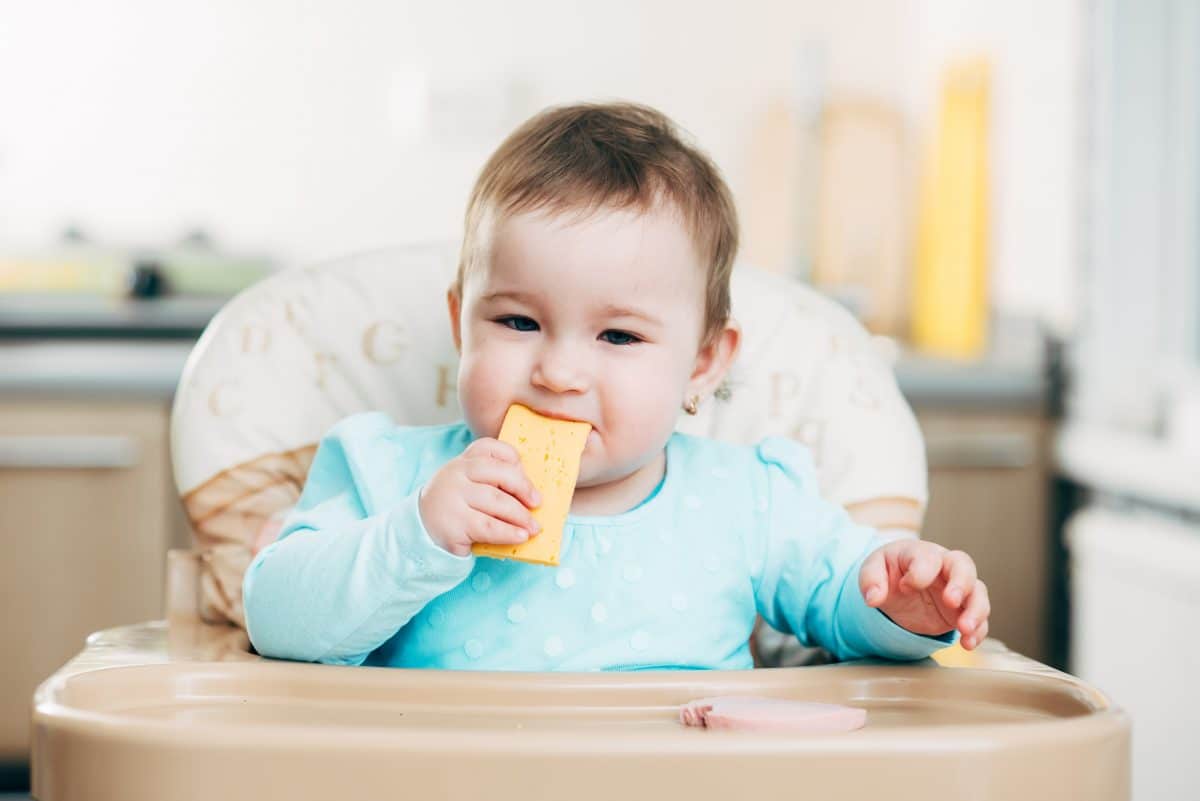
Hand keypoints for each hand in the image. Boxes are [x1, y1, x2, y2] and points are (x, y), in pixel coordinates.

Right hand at [418, 438, 540, 556]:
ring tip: (534, 527)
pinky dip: (509, 533)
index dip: (512, 458)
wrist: (421, 526)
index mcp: (463, 461)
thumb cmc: (457, 503)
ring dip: (521, 515)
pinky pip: (489, 527)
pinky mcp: (454, 524)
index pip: (489, 448)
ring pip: (497, 502)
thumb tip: (531, 493)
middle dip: (523, 488)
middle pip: (499, 474)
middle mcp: (456, 474)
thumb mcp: (469, 483)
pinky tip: (520, 537)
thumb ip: (493, 479)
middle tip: (538, 502)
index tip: (524, 471)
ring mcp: (453, 498)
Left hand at [858, 540, 990, 649]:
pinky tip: (967, 644)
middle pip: (963, 566)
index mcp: (921, 553)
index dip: (919, 573)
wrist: (899, 587)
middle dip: (960, 584)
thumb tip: (873, 599)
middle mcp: (944, 567)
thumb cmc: (889, 572)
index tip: (904, 587)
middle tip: (951, 601)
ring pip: (978, 592)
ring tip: (964, 629)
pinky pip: (979, 618)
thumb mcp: (873, 571)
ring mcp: (957, 588)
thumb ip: (871, 580)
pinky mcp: (962, 610)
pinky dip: (978, 631)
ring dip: (975, 611)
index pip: (928, 557)